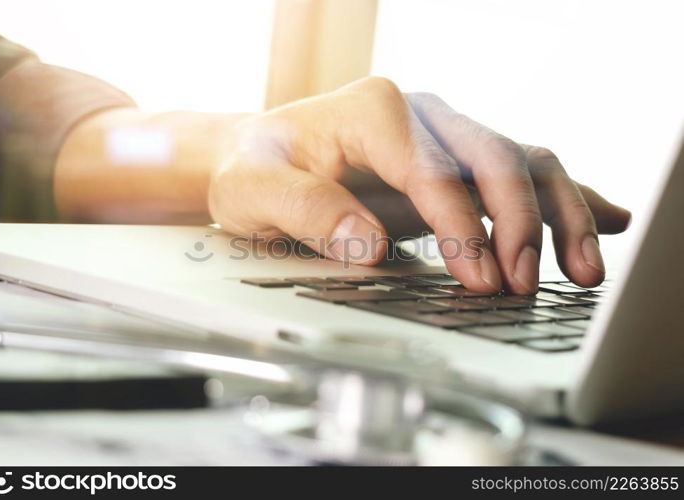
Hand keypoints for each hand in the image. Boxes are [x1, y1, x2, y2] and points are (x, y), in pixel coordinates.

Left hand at [208, 77, 630, 293]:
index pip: (436, 170)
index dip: (464, 228)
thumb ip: (310, 212)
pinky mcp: (454, 163)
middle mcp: (422, 115)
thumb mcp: (258, 191)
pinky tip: (601, 220)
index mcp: (376, 112)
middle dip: (521, 222)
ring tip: (579, 270)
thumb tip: (371, 244)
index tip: (480, 279)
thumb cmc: (256, 169)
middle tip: (524, 283)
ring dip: (558, 214)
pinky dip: (562, 197)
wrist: (256, 156)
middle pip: (497, 157)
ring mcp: (444, 136)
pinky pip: (520, 171)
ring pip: (523, 161)